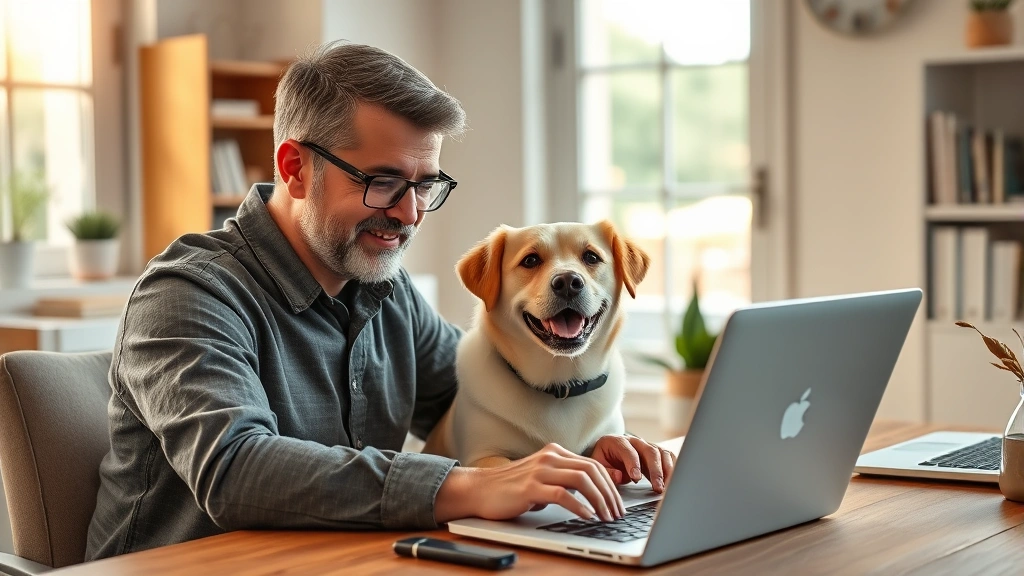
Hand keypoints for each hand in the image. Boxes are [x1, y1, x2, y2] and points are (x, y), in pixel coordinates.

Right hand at [434, 443, 624, 523]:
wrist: (479, 489)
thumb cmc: (511, 488)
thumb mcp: (542, 479)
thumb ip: (564, 480)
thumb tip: (592, 494)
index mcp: (555, 453)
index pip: (593, 465)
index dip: (610, 485)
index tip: (617, 503)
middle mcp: (550, 457)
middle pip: (592, 470)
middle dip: (609, 494)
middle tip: (617, 513)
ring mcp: (540, 470)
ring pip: (582, 480)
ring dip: (599, 500)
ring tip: (606, 516)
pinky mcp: (531, 487)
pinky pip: (562, 494)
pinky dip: (579, 506)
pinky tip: (586, 516)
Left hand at [589, 434, 676, 492]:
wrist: (609, 451)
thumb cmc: (605, 458)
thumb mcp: (598, 464)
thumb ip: (607, 471)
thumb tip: (620, 476)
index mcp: (618, 442)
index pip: (629, 451)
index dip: (633, 464)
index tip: (636, 479)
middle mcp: (635, 441)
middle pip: (650, 451)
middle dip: (655, 470)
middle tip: (657, 487)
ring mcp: (647, 446)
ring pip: (662, 454)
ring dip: (667, 471)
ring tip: (666, 487)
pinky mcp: (656, 453)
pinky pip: (668, 457)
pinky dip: (673, 468)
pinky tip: (672, 481)